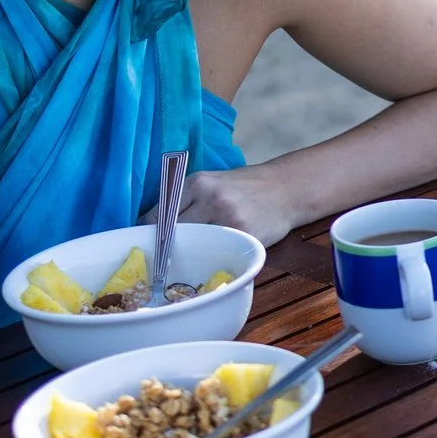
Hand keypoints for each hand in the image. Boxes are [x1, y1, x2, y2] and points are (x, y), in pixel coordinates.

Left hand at [161, 167, 299, 246]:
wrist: (287, 189)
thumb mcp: (213, 182)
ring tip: (192, 255)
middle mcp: (212, 198)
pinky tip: (216, 254)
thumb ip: (185, 199)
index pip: (159, 213)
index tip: (149, 242)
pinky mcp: (244, 236)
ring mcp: (228, 219)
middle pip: (173, 231)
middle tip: (164, 256)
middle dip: (167, 245)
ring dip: (191, 253)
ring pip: (194, 244)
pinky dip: (214, 255)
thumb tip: (151, 224)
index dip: (151, 231)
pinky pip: (219, 251)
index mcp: (199, 182)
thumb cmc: (245, 187)